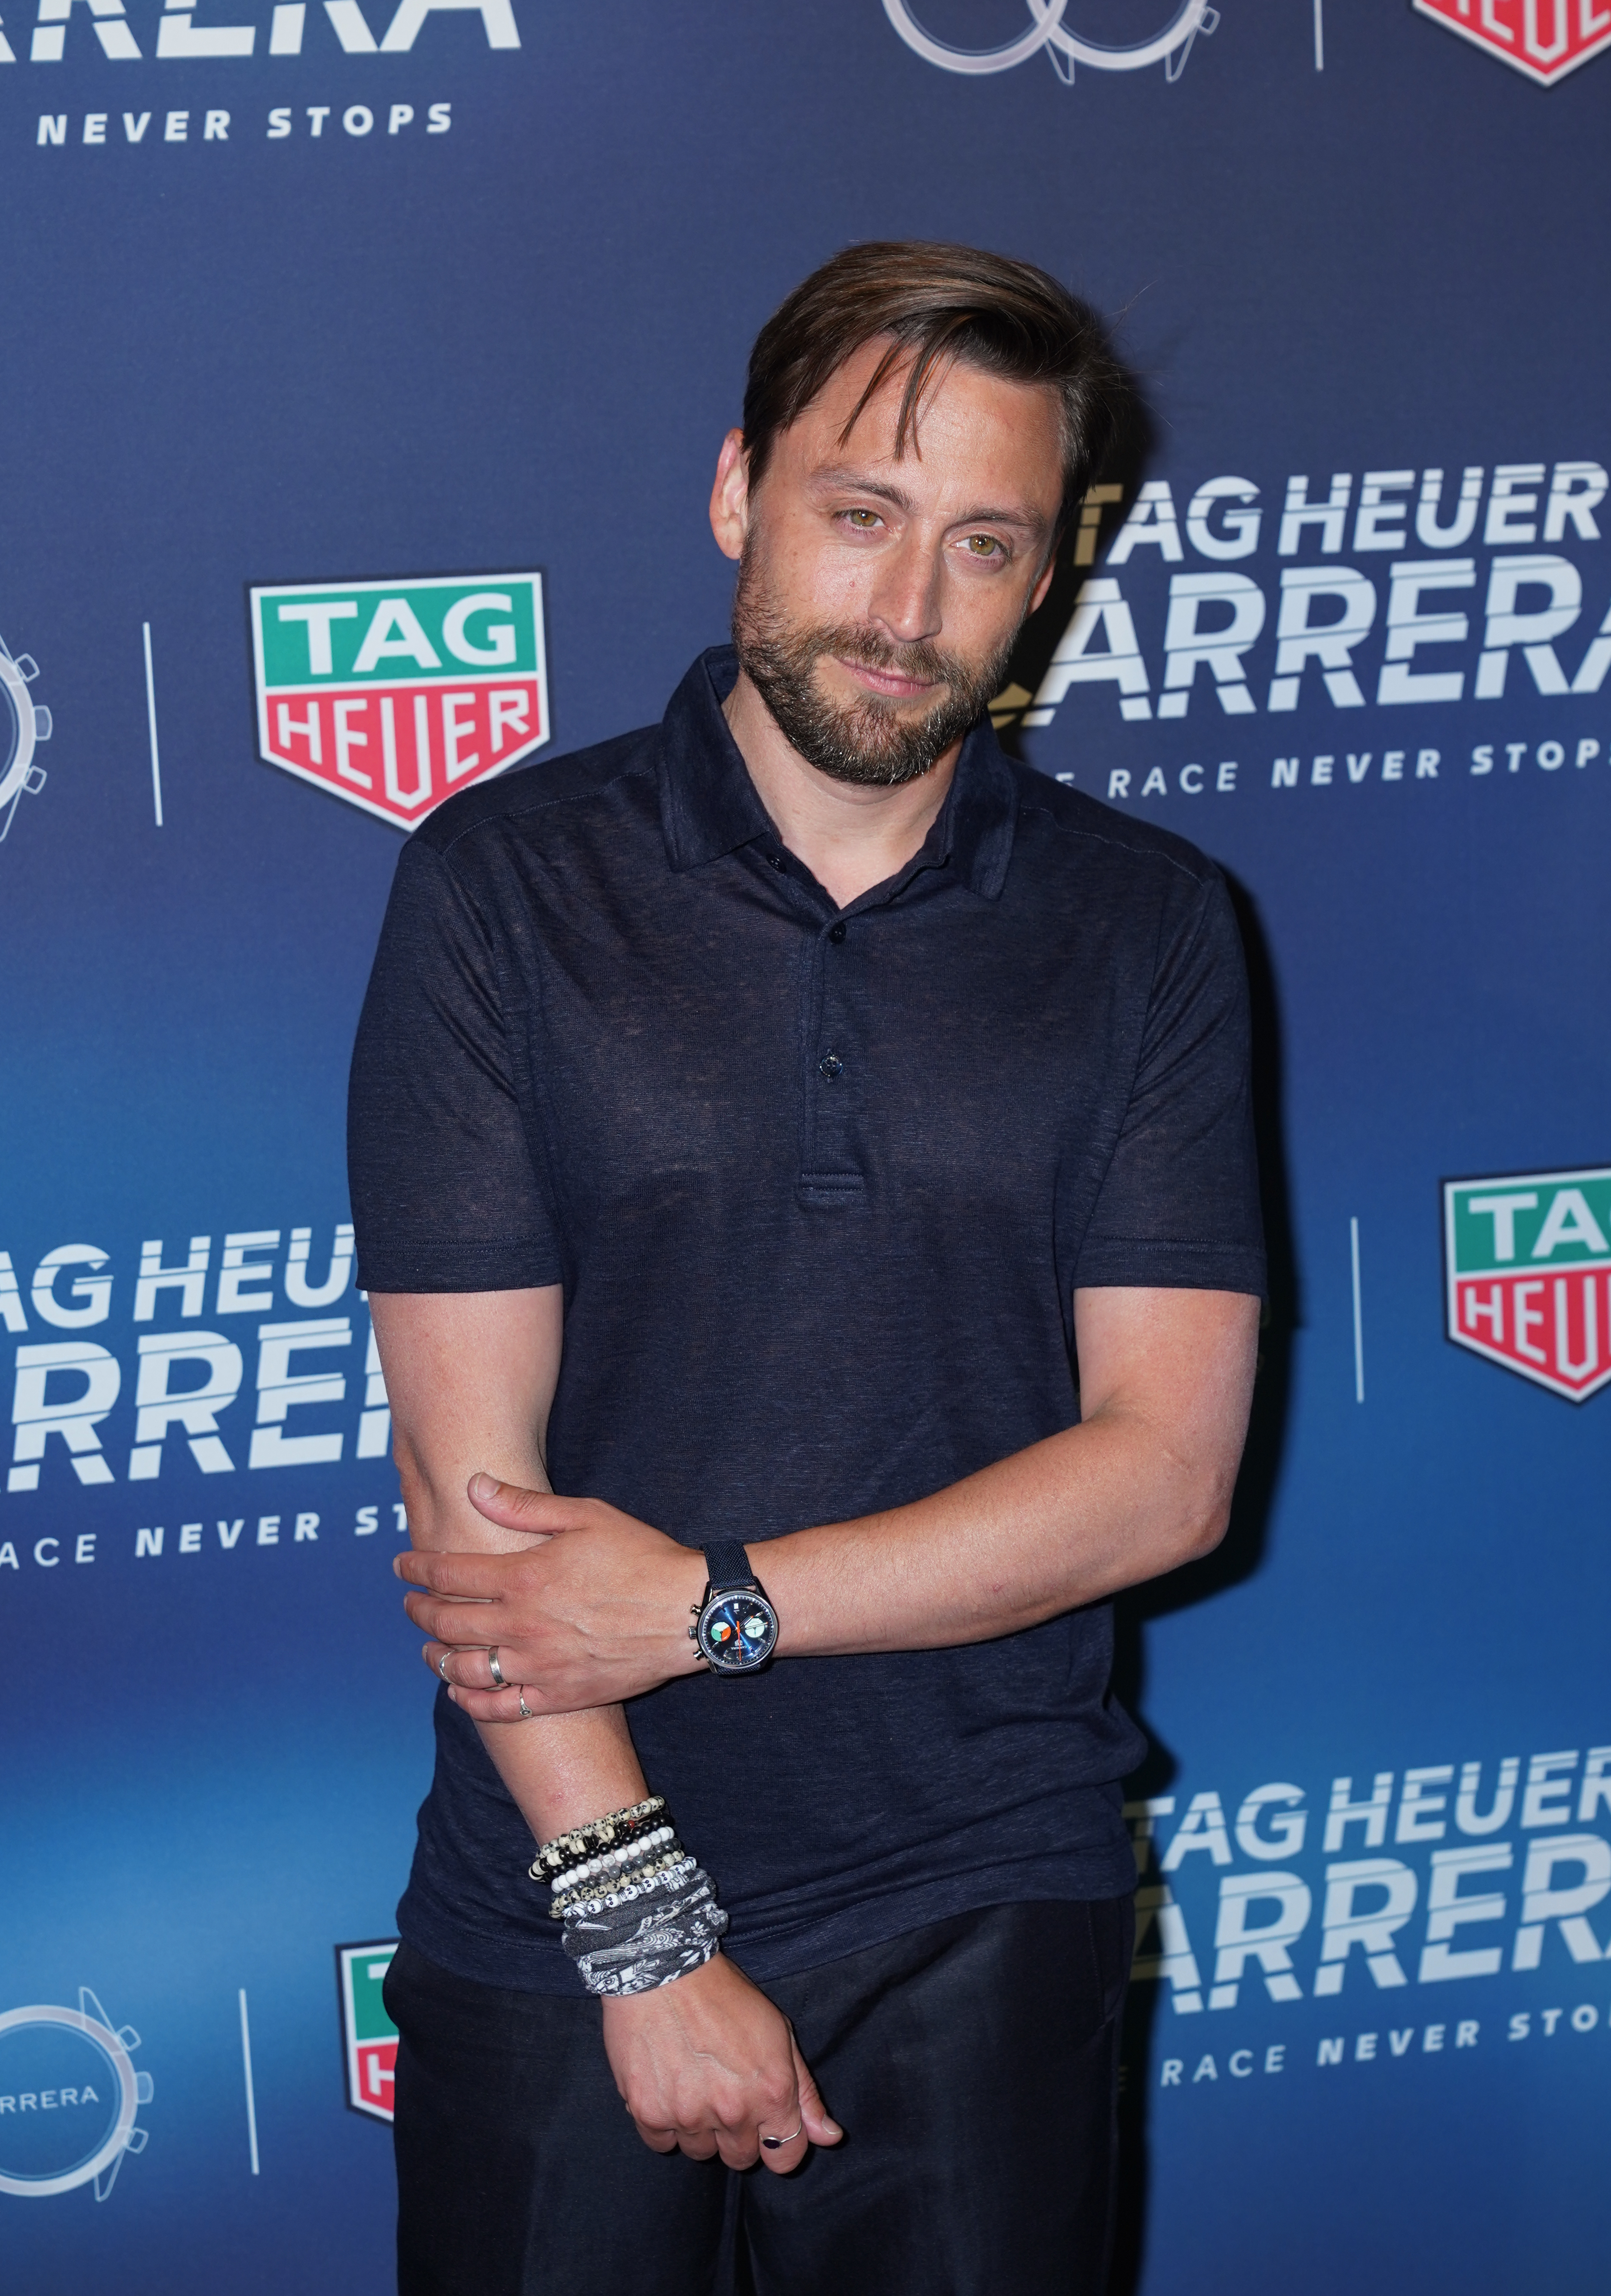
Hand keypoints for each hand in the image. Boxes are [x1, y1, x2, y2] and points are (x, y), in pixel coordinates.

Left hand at [399, 1475, 706, 1719]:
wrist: (689, 1612)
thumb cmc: (641, 1556)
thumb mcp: (585, 1515)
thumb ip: (523, 1505)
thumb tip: (474, 1486)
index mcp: (523, 1577)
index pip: (449, 1574)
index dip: (417, 1568)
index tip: (402, 1565)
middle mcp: (522, 1626)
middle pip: (448, 1623)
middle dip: (419, 1611)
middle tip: (409, 1604)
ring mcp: (538, 1666)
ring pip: (466, 1669)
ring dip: (437, 1659)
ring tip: (429, 1649)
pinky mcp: (559, 1696)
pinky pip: (501, 1709)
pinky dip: (472, 1703)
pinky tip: (460, 1693)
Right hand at [601, 1953, 841, 2171]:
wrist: (663, 1971)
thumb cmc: (725, 1995)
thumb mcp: (779, 2033)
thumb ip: (806, 2093)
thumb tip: (831, 2138)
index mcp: (772, 2093)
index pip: (785, 2157)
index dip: (778, 2145)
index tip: (766, 2127)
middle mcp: (734, 2112)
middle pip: (741, 2159)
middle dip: (737, 2134)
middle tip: (724, 2093)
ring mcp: (689, 2116)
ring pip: (700, 2152)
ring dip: (700, 2129)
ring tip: (693, 2084)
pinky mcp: (648, 2113)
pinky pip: (662, 2144)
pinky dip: (665, 2124)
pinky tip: (668, 2088)